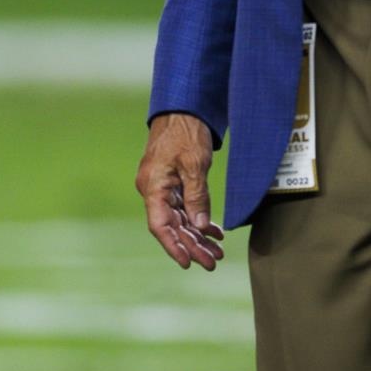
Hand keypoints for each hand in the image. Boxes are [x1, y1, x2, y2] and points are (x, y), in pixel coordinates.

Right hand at [136, 113, 225, 270]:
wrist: (182, 108)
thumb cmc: (185, 132)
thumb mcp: (194, 164)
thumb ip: (196, 196)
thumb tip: (200, 226)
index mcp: (153, 186)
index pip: (160, 225)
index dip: (174, 247)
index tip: (189, 263)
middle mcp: (154, 189)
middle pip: (172, 226)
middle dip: (193, 246)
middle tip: (213, 262)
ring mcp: (162, 187)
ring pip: (180, 219)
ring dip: (198, 236)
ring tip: (217, 251)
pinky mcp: (172, 182)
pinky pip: (184, 208)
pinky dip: (199, 220)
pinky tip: (214, 232)